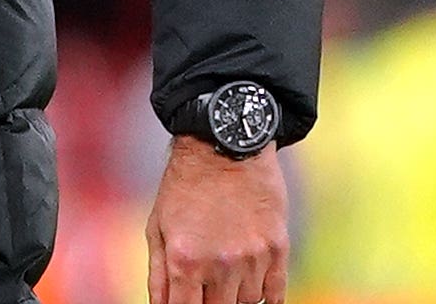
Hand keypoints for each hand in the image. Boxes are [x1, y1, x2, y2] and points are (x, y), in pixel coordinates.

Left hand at [146, 135, 287, 303]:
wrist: (223, 147)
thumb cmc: (183, 187)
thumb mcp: (157, 226)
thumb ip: (158, 274)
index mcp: (185, 259)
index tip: (185, 302)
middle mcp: (221, 264)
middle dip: (208, 302)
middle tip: (204, 286)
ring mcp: (253, 259)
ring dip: (234, 297)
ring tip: (223, 274)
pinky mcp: (278, 250)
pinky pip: (275, 295)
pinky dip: (265, 298)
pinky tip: (251, 288)